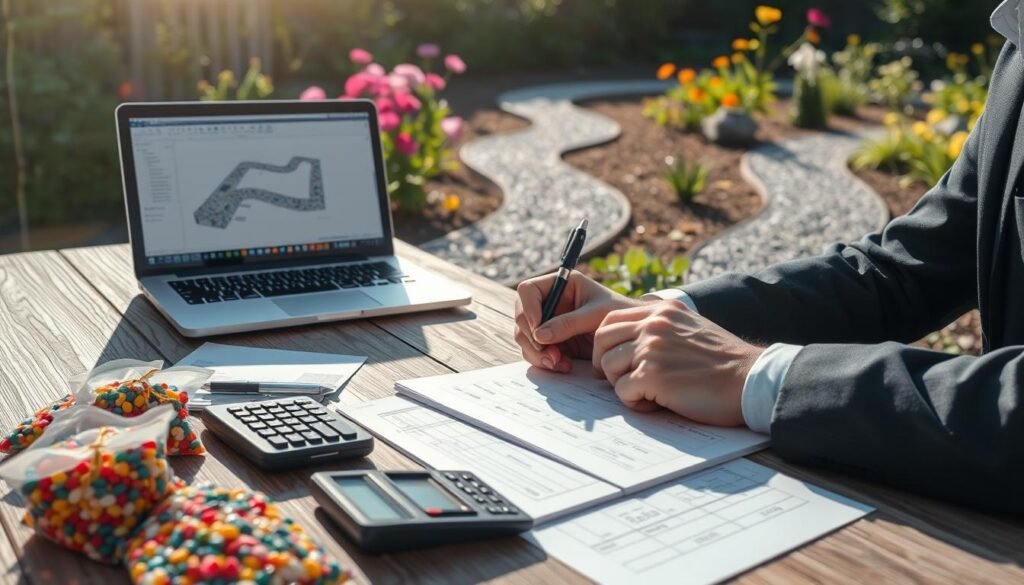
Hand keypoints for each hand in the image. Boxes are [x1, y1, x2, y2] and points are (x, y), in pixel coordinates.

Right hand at [514, 272, 652, 371]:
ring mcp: (548, 322)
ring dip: (537, 353)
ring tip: (558, 363)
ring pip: (525, 337)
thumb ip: (568, 323)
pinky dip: (545, 361)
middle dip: (531, 338)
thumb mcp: (595, 315)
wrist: (630, 334)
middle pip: (521, 317)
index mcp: (560, 285)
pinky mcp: (552, 341)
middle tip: (549, 354)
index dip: (527, 309)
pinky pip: (536, 352)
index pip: (527, 290)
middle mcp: (549, 302)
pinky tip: (563, 366)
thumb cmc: (619, 314)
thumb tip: (540, 335)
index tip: (538, 329)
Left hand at [591, 300, 763, 426]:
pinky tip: (658, 403)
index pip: (611, 318)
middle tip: (621, 381)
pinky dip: (636, 402)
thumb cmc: (722, 362)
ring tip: (648, 393)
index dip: (606, 343)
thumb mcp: (689, 327)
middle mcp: (654, 324)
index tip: (614, 361)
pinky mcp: (653, 374)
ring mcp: (652, 348)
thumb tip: (629, 340)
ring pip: (609, 366)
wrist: (750, 379)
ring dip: (622, 385)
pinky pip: (622, 391)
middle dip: (605, 364)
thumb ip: (661, 327)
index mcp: (662, 310)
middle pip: (602, 340)